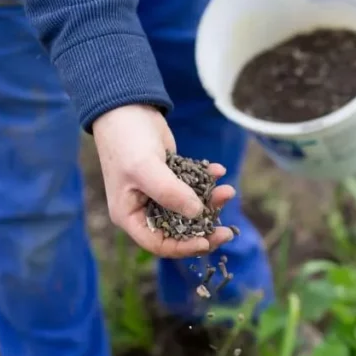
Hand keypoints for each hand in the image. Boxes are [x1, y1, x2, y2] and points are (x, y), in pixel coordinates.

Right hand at [92, 104, 236, 256]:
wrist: (128, 107)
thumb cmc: (127, 141)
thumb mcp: (146, 168)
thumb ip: (170, 193)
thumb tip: (197, 213)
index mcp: (130, 215)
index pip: (159, 243)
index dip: (184, 247)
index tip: (207, 242)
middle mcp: (145, 208)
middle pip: (179, 230)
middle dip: (204, 228)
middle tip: (228, 230)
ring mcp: (160, 192)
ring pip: (190, 208)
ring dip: (210, 201)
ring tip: (228, 189)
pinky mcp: (172, 176)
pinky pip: (194, 186)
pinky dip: (207, 180)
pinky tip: (218, 170)